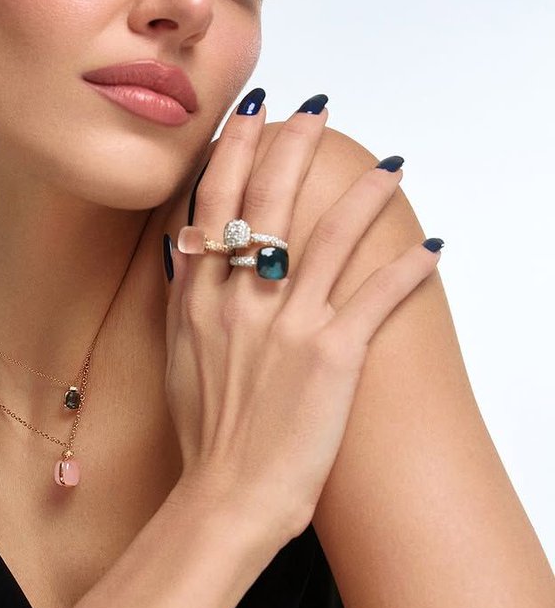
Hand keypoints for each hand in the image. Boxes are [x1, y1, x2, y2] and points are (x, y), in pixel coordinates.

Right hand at [164, 95, 439, 543]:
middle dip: (297, 147)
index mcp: (198, 298)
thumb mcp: (178, 357)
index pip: (215, 204)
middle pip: (271, 202)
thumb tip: (191, 260)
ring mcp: (285, 324)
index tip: (252, 115)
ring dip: (363, 196)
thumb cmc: (204, 437)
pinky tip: (429, 249)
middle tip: (319, 111)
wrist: (224, 496)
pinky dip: (405, 269)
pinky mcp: (330, 355)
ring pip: (329, 237)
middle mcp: (238, 300)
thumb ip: (188, 301)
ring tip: (389, 167)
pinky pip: (374, 297)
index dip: (236, 152)